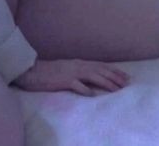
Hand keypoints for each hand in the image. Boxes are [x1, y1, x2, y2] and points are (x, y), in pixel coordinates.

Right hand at [11, 58, 131, 95]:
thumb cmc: (48, 72)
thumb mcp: (67, 70)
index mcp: (78, 63)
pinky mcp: (62, 80)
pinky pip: (76, 85)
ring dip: (105, 83)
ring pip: (92, 76)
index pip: (100, 66)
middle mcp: (77, 65)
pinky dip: (85, 89)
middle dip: (115, 77)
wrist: (31, 70)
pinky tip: (92, 95)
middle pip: (100, 70)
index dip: (114, 71)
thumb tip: (92, 80)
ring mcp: (70, 72)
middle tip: (127, 83)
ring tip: (116, 89)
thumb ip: (79, 73)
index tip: (126, 76)